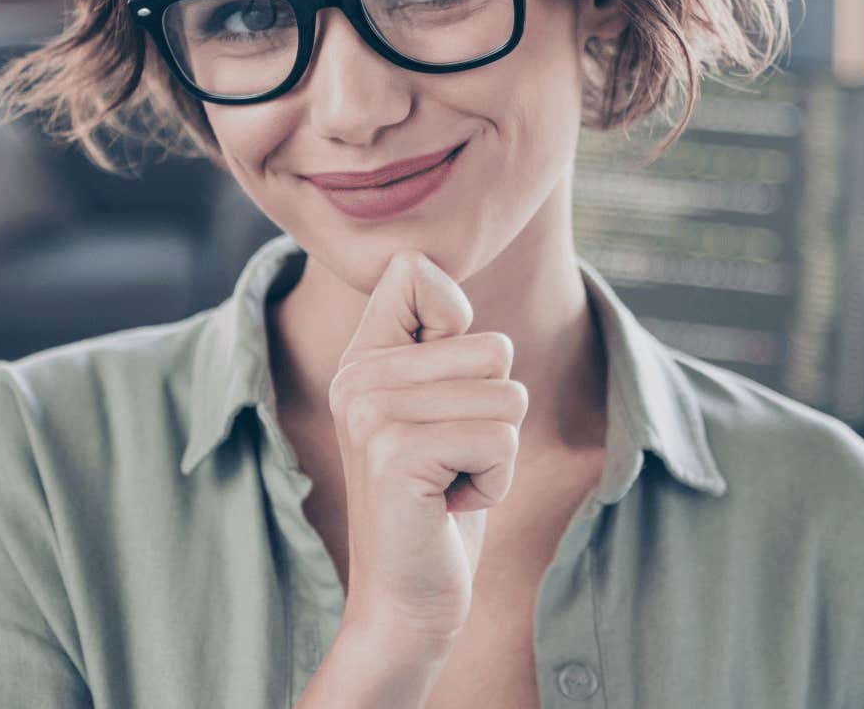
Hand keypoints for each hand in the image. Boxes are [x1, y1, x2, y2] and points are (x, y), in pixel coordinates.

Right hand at [328, 249, 526, 650]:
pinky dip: (494, 483)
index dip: (458, 324)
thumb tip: (432, 265)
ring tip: (447, 482)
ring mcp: (370, 414)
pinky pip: (501, 442)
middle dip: (495, 415)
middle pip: (494, 348)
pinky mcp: (395, 455)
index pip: (416, 271)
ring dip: (496, 452)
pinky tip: (447, 505)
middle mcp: (356, 377)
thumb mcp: (440, 408)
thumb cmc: (439, 502)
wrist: (408, 598)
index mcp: (363, 357)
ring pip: (506, 397)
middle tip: (446, 460)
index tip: (440, 391)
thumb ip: (440, 345)